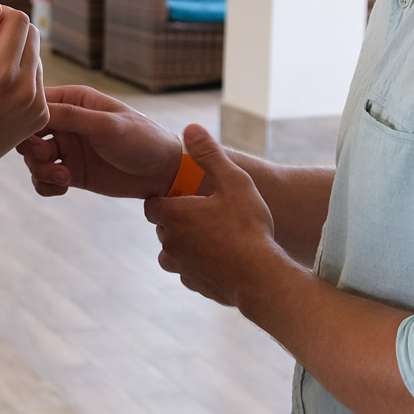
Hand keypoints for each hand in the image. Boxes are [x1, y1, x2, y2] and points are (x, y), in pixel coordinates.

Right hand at [0, 0, 49, 171]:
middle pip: (31, 35)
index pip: (18, 20)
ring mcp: (37, 104)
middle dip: (6, 35)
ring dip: (13, 56)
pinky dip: (20, 77)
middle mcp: (26, 89)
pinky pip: (38, 79)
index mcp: (0, 74)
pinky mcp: (41, 115)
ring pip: (35, 56)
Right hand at [17, 84, 183, 198]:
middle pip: (29, 133)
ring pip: (33, 158)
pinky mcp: (71, 172)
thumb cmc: (142, 139)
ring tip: (63, 177)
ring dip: (40, 170)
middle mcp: (68, 123)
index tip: (32, 133)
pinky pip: (44, 179)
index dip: (27, 117)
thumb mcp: (107, 125)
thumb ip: (71, 117)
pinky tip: (63, 187)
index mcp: (75, 101)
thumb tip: (35, 110)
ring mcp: (68, 149)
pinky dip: (46, 185)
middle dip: (31, 147)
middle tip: (47, 156)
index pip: (37, 103)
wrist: (163, 173)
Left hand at [142, 124, 288, 306]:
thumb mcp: (234, 182)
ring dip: (186, 244)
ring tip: (214, 237)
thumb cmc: (248, 227)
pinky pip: (189, 271)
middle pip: (163, 227)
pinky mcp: (195, 285)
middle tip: (208, 213)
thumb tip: (190, 128)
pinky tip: (222, 259)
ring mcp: (181, 267)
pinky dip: (199, 265)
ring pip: (172, 252)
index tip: (188, 197)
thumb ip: (210, 154)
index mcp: (173, 215)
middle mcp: (169, 242)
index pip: (153, 204)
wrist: (261, 277)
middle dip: (179, 219)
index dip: (168, 198)